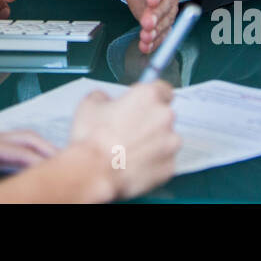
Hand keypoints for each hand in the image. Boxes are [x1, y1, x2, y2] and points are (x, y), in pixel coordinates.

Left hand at [0, 116, 56, 194]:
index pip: (18, 150)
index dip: (43, 160)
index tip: (63, 169)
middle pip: (24, 140)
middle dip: (49, 150)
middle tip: (71, 164)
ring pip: (15, 144)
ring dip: (37, 153)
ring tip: (56, 167)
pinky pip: (2, 153)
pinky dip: (21, 159)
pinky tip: (24, 171)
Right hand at [68, 81, 179, 200]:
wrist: (94, 171)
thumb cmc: (92, 138)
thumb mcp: (89, 104)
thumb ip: (105, 97)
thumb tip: (107, 101)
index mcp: (148, 95)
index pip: (163, 89)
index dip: (153, 98)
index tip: (145, 105)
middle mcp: (164, 116)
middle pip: (163, 116)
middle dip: (150, 122)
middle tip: (129, 131)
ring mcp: (170, 143)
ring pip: (166, 140)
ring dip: (153, 143)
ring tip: (130, 151)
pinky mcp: (170, 167)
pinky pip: (164, 162)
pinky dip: (153, 163)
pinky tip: (134, 164)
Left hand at [78, 0, 180, 53]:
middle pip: (167, 2)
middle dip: (157, 15)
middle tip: (147, 25)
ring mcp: (164, 1)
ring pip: (165, 18)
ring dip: (157, 31)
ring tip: (145, 39)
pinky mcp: (157, 14)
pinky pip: (161, 28)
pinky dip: (155, 39)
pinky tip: (146, 46)